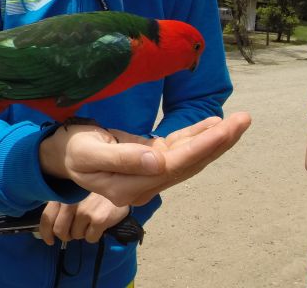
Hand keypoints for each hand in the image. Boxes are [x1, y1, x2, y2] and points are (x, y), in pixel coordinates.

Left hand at [38, 193, 128, 245]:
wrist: (121, 183)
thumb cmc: (93, 189)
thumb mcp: (74, 190)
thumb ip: (62, 203)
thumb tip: (52, 226)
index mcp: (62, 194)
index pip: (46, 218)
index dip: (46, 233)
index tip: (50, 240)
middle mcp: (70, 202)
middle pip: (60, 230)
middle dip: (66, 235)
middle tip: (74, 232)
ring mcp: (84, 210)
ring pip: (76, 235)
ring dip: (82, 233)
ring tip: (90, 222)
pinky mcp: (98, 219)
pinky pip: (90, 238)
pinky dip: (94, 235)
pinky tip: (99, 224)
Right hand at [39, 112, 250, 206]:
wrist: (62, 153)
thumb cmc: (72, 150)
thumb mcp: (89, 153)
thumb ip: (123, 159)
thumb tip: (158, 161)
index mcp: (133, 185)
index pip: (176, 165)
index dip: (202, 146)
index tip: (224, 129)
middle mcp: (148, 182)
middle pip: (191, 162)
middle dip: (219, 141)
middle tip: (244, 120)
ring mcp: (151, 171)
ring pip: (190, 155)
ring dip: (215, 138)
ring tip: (239, 121)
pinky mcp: (151, 158)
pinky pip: (179, 148)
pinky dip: (197, 135)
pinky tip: (214, 124)